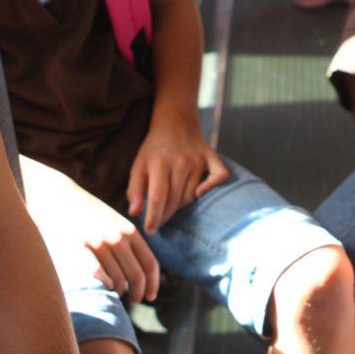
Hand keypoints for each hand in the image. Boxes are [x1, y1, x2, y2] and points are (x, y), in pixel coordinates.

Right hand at [81, 202, 161, 305]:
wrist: (56, 197)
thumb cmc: (84, 214)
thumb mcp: (112, 222)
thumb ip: (127, 241)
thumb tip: (141, 272)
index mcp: (128, 231)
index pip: (150, 263)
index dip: (153, 283)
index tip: (151, 296)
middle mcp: (117, 238)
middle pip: (136, 276)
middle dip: (137, 293)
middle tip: (133, 301)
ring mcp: (98, 243)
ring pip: (118, 280)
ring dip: (118, 291)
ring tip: (114, 293)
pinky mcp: (79, 249)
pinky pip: (98, 276)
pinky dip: (103, 284)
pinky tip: (102, 286)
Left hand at [127, 113, 229, 232]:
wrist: (175, 122)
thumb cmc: (153, 149)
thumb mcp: (138, 165)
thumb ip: (135, 189)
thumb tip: (135, 213)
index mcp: (159, 162)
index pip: (157, 197)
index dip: (153, 217)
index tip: (150, 231)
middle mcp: (181, 161)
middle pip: (175, 200)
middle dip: (165, 216)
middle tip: (159, 222)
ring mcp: (198, 159)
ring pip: (192, 196)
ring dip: (181, 204)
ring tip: (171, 200)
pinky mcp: (212, 157)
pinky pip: (219, 177)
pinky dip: (211, 188)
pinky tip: (199, 193)